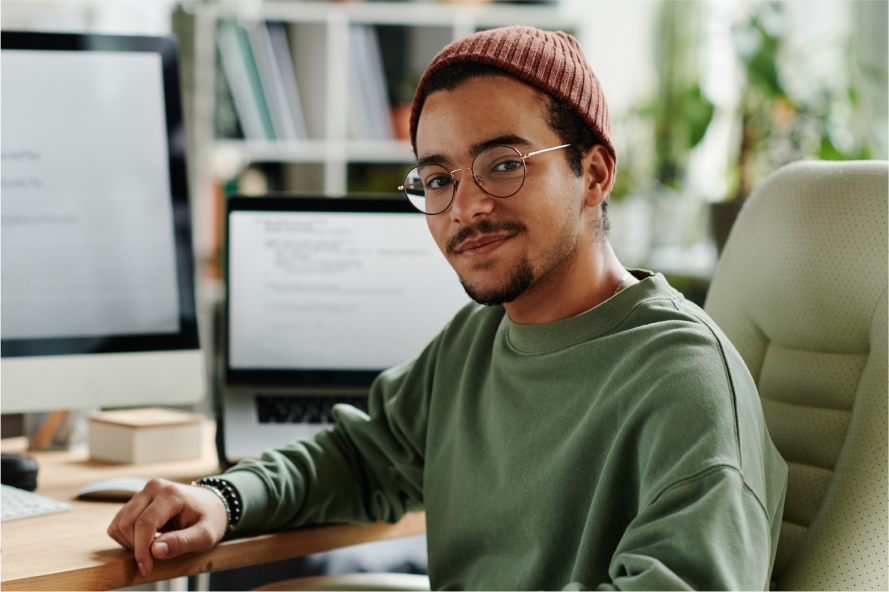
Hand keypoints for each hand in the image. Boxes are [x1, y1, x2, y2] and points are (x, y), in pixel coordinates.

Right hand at [107, 478, 227, 577]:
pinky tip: (146, 540)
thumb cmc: (211, 519)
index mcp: (172, 494)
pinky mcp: (137, 500)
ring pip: (119, 523)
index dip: (141, 550)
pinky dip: (126, 537)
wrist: (212, 504)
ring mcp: (143, 492)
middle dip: (136, 547)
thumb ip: (182, 543)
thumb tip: (155, 551)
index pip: (145, 524)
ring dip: (130, 543)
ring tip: (153, 547)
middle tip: (154, 558)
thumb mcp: (206, 535)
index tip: (146, 569)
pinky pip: (119, 522)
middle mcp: (154, 488)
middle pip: (127, 524)